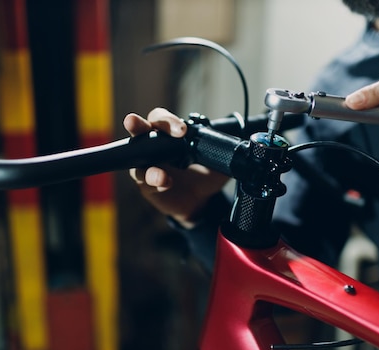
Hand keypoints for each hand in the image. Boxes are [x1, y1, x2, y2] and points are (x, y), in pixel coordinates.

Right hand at [125, 108, 228, 227]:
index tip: (182, 130)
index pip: (162, 119)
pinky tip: (166, 182)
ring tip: (160, 173)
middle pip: (140, 129)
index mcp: (170, 135)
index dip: (169, 121)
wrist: (200, 201)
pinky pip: (144, 180)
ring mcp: (148, 165)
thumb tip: (243, 144)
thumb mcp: (218, 162)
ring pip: (136, 156)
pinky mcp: (146, 184)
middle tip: (135, 122)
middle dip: (137, 124)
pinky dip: (155, 180)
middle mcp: (155, 146)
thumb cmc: (205, 176)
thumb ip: (226, 151)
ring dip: (144, 159)